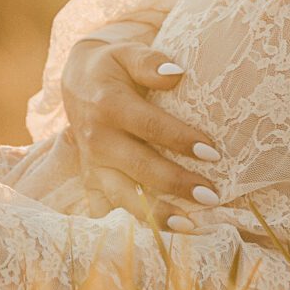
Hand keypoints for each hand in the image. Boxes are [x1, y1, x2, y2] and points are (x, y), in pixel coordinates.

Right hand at [57, 35, 222, 230]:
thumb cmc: (112, 67)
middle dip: (177, 184)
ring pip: (124, 197)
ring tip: (190, 225)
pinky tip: (160, 235)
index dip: (181, 140)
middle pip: (140, 168)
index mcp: (109, 106)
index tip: (213, 153)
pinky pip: (109, 209)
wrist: (76, 82)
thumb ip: (150, 62)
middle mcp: (98, 140)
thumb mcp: (127, 54)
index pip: (150, 126)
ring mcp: (93, 165)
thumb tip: (177, 73)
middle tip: (213, 196)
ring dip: (157, 214)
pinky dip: (132, 225)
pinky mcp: (91, 181)